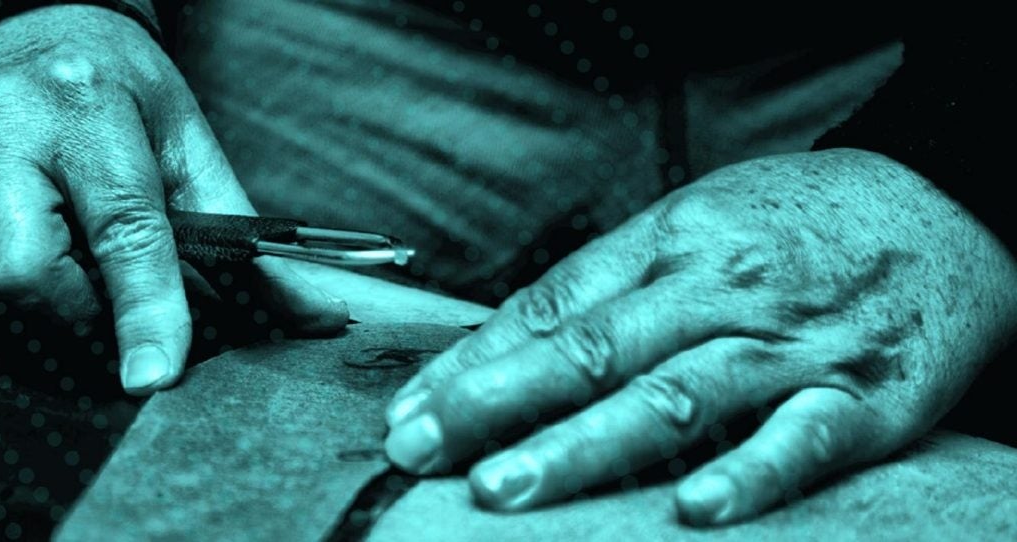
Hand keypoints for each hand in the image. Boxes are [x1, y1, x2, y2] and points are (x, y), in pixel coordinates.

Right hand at [0, 5, 346, 394]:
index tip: (153, 373)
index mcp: (83, 103)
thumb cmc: (111, 86)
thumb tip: (305, 313)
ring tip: (50, 234)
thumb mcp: (183, 139)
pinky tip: (4, 231)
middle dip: (75, 307)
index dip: (142, 309)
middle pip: (24, 279)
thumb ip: (236, 230)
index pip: (121, 226)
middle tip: (98, 274)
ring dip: (31, 298)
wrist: (20, 25)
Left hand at [383, 149, 1016, 523]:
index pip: (554, 308)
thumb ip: (602, 286)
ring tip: (507, 485)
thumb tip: (500, 347)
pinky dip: (750, 472)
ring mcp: (792, 346)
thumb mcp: (691, 225)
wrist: (946, 209)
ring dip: (586, 446)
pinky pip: (803, 439)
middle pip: (595, 351)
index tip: (410, 410)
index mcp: (671, 246)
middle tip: (423, 450)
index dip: (474, 362)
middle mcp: (720, 292)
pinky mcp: (866, 398)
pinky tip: (692, 506)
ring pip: (675, 396)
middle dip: (497, 406)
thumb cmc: (795, 226)